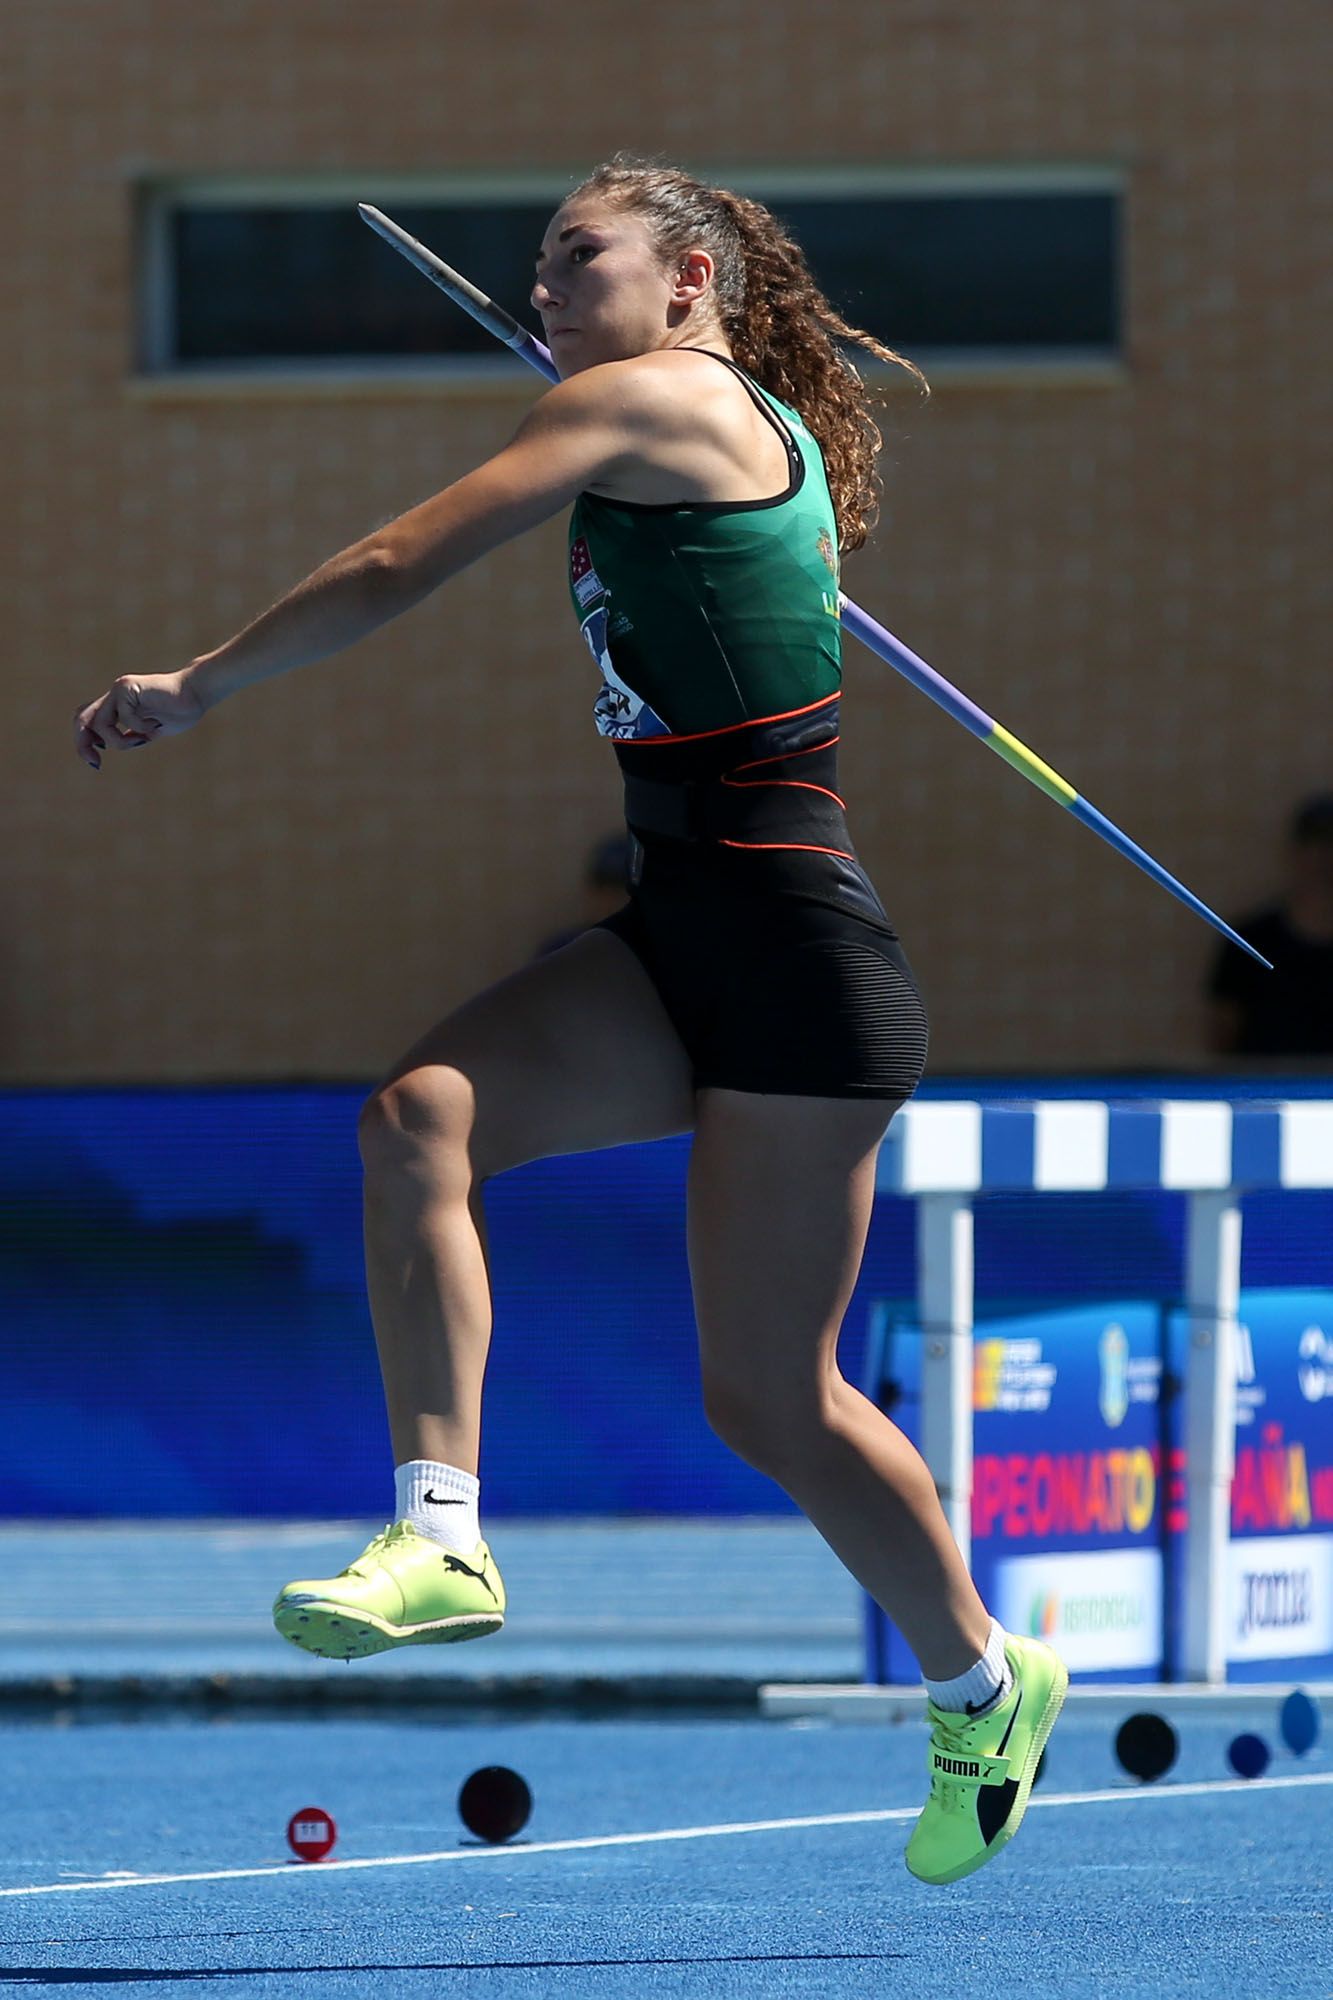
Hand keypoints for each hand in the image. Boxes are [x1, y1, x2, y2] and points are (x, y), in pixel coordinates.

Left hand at [74, 670, 206, 771]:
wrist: (197, 693)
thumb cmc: (181, 711)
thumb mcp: (150, 730)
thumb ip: (132, 736)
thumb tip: (113, 745)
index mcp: (118, 705)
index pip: (89, 721)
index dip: (85, 741)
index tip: (96, 762)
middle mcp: (115, 695)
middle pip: (81, 717)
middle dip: (82, 742)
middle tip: (95, 762)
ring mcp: (120, 690)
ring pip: (100, 723)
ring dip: (119, 741)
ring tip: (142, 740)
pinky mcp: (127, 687)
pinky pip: (124, 717)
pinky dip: (139, 727)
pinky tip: (155, 724)